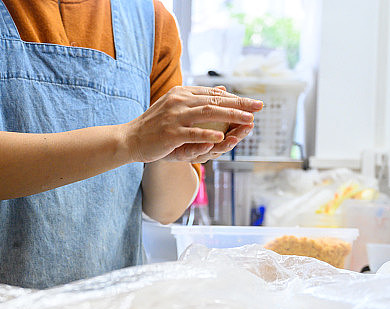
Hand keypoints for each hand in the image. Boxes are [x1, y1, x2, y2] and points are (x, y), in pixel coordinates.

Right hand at [123, 85, 262, 162]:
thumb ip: (198, 98)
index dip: (235, 98)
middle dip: (239, 104)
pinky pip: (193, 133)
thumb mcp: (175, 107)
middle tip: (259, 106)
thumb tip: (222, 89)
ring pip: (208, 114)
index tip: (253, 102)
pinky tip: (222, 136)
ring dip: (231, 116)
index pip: (213, 94)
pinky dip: (208, 134)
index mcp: (182, 93)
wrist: (130, 138)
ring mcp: (174, 117)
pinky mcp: (170, 133)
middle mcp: (179, 101)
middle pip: (215, 101)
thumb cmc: (155, 126)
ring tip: (248, 120)